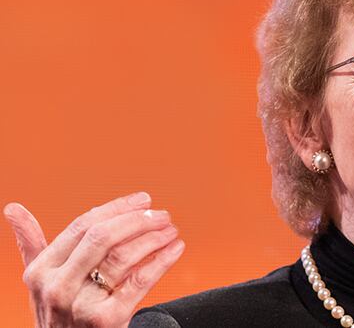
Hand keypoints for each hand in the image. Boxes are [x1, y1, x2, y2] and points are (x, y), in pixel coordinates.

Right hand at [3, 192, 184, 326]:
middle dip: (137, 220)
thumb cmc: (58, 313)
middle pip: (103, 237)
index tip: (143, 200)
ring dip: (154, 238)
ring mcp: (81, 305)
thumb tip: (12, 208)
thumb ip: (31, 244)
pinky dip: (163, 260)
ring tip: (171, 230)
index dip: (116, 208)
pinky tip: (176, 249)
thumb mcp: (40, 282)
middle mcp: (57, 286)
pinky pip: (140, 281)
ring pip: (123, 257)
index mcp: (40, 270)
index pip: (82, 226)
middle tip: (162, 214)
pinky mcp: (107, 320)